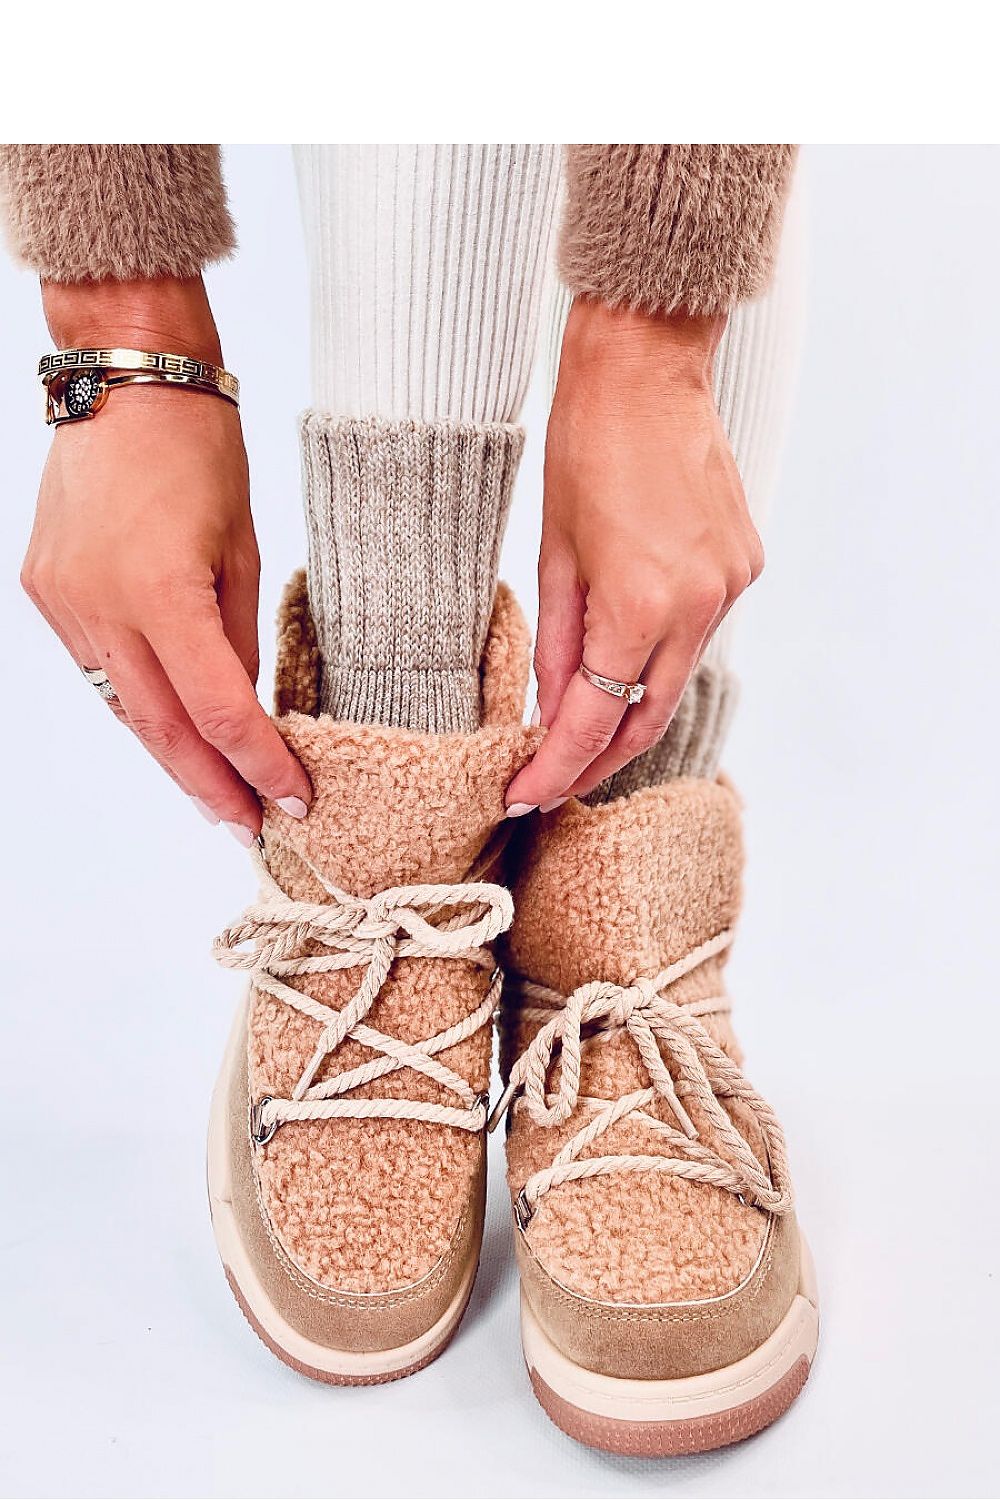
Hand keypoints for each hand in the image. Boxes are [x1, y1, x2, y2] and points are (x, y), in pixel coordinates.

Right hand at [21, 277, 311, 842]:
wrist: (126, 382)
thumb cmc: (200, 451)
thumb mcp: (243, 549)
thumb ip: (240, 639)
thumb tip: (244, 711)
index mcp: (161, 591)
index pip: (220, 709)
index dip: (259, 765)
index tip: (292, 802)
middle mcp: (100, 606)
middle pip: (163, 729)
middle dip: (211, 786)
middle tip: (249, 828)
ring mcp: (63, 603)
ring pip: (125, 707)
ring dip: (173, 754)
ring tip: (216, 793)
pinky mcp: (46, 593)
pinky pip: (99, 670)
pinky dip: (139, 704)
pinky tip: (171, 732)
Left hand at [505, 299, 762, 813]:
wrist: (648, 368)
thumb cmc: (586, 447)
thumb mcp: (554, 554)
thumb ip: (559, 645)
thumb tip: (555, 712)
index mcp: (639, 603)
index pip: (595, 718)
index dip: (557, 767)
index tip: (523, 795)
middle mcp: (698, 605)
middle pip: (647, 716)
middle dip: (598, 759)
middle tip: (552, 783)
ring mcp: (730, 586)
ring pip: (675, 677)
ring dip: (629, 708)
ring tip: (580, 727)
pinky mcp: (744, 565)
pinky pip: (697, 633)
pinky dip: (658, 655)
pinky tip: (627, 655)